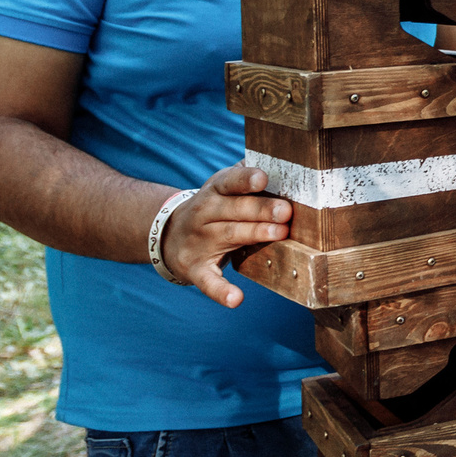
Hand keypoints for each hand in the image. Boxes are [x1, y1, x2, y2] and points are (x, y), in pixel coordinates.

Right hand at [159, 166, 293, 308]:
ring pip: (228, 236)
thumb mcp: (223, 187)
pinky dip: (221, 291)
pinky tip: (236, 299)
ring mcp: (199, 242)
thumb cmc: (213, 208)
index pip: (230, 181)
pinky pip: (208, 281)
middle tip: (286, 212)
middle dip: (261, 210)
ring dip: (253, 235)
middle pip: (234, 209)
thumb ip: (246, 175)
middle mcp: (205, 213)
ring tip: (278, 235)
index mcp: (215, 191)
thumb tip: (280, 157)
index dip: (246, 179)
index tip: (263, 178)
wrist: (169, 235)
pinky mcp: (195, 269)